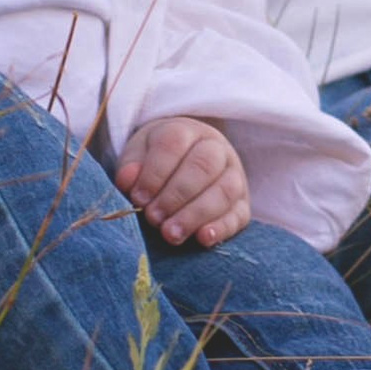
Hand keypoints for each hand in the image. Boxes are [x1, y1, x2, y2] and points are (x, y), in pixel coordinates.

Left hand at [116, 114, 251, 248]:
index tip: (138, 197)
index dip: (155, 173)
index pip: (173, 144)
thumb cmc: (157, 161)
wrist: (186, 164)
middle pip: (204, 166)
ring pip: (225, 190)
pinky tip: (203, 238)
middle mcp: (215, 148)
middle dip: (176, 195)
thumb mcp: (138, 156)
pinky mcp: (242, 203)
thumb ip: (131, 166)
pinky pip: (239, 214)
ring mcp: (234, 175)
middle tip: (154, 218)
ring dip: (196, 214)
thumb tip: (127, 180)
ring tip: (171, 234)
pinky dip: (222, 227)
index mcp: (186, 131)